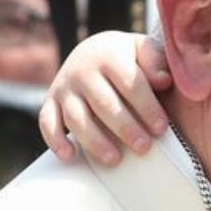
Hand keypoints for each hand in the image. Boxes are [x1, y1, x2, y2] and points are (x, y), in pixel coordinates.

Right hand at [40, 31, 171, 163]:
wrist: (93, 52)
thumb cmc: (127, 58)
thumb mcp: (143, 51)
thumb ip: (155, 61)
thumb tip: (164, 81)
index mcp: (108, 55)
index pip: (130, 83)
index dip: (147, 107)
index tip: (161, 128)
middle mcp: (82, 71)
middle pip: (104, 103)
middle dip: (125, 128)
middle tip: (144, 148)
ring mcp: (64, 87)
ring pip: (76, 117)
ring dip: (95, 141)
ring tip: (116, 160)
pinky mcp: (51, 102)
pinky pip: (47, 122)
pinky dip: (55, 140)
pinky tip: (70, 156)